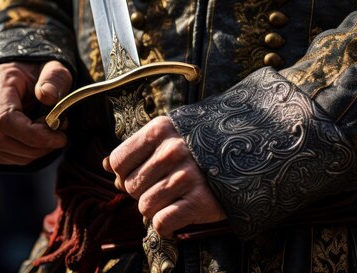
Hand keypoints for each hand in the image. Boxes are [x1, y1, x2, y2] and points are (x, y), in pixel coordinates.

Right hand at [0, 61, 72, 164]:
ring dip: (26, 154)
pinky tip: (34, 145)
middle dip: (32, 148)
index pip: (4, 119)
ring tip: (48, 140)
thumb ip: (54, 79)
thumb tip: (48, 97)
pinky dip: (18, 156)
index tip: (60, 137)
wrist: (21, 70)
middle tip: (57, 139)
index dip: (33, 135)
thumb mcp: (55, 68)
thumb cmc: (39, 70)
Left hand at [104, 116, 225, 237]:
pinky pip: (161, 223)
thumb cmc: (203, 146)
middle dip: (142, 192)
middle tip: (164, 186)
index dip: (124, 173)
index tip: (141, 174)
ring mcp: (186, 176)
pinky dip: (167, 226)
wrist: (251, 154)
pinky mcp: (200, 201)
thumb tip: (105, 165)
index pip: (118, 160)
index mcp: (160, 130)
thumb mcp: (170, 135)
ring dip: (156, 208)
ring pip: (144, 207)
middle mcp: (172, 151)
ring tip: (175, 198)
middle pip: (130, 186)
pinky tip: (180, 213)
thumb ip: (139, 148)